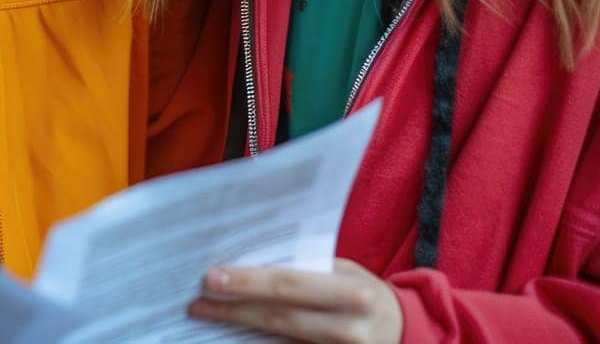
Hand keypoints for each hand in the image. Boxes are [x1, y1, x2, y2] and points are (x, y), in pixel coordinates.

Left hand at [186, 258, 402, 342]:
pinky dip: (260, 343)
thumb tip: (249, 264)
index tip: (212, 277)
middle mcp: (349, 327)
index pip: (290, 285)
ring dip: (239, 326)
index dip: (248, 282)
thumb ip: (306, 270)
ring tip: (208, 314)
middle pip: (279, 318)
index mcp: (353, 292)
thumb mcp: (344, 273)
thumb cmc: (362, 292)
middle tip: (198, 301)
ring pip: (279, 340)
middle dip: (233, 308)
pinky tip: (236, 333)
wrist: (401, 331)